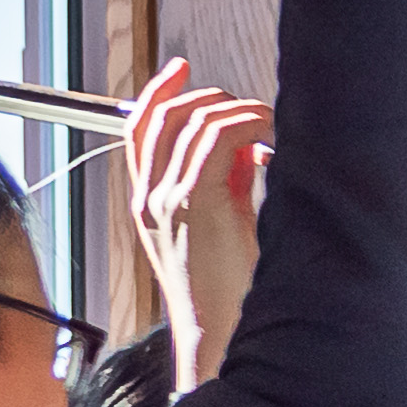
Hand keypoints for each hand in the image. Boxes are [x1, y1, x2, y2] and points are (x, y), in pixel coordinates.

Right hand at [120, 58, 269, 389]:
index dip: (159, 91)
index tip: (183, 70)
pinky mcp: (195, 203)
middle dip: (205, 96)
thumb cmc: (233, 294)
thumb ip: (232, 185)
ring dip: (235, 110)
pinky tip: (266, 133)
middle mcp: (151, 198)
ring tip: (266, 122)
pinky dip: (245, 123)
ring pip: (192, 121)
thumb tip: (250, 149)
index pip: (140, 129)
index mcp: (149, 204)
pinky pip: (216, 138)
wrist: (222, 336)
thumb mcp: (226, 228)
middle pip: (161, 116)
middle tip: (245, 105)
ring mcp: (169, 199)